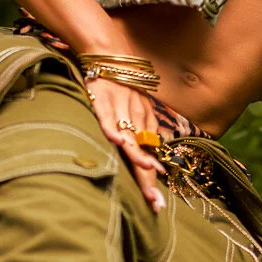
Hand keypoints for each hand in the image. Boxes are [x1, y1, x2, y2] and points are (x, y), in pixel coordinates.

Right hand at [85, 76, 167, 213]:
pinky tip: (116, 141)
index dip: (152, 181)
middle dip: (148, 178)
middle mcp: (135, 119)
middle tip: (154, 202)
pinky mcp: (102, 100)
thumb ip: (140, 134)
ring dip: (137, 156)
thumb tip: (148, 164)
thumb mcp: (136, 110)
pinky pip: (107, 117)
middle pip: (143, 153)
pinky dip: (111, 128)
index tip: (158, 205)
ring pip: (130, 137)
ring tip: (147, 172)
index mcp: (143, 123)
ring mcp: (119, 109)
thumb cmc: (122, 86)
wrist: (109, 55)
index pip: (150, 156)